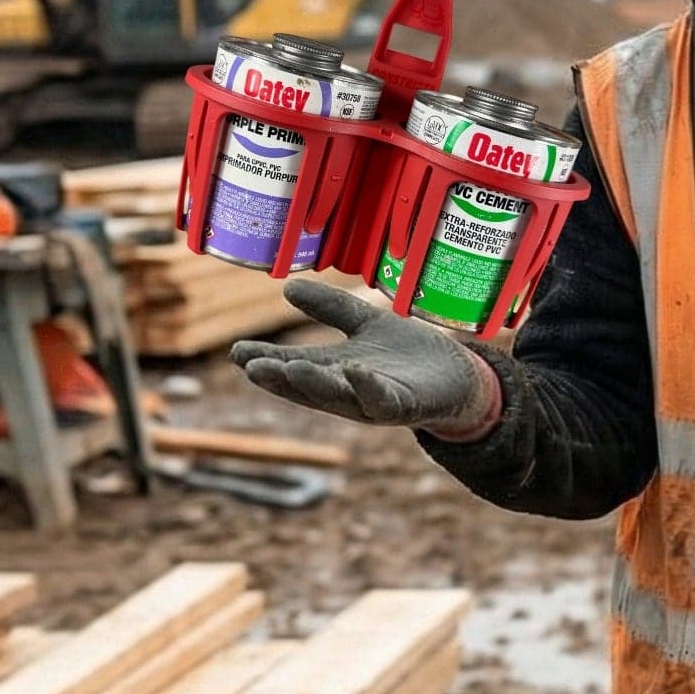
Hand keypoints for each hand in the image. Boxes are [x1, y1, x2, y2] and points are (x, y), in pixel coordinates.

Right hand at [230, 279, 498, 433]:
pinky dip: (367, 387)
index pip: (293, 366)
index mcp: (334, 371)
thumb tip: (288, 287)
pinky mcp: (404, 406)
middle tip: (250, 367)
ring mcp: (374, 401)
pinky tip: (353, 369)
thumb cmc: (408, 354)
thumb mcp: (364, 324)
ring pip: (339, 397)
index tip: (236, 352)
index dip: (266, 362)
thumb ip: (331, 308)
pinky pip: (382, 399)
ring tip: (290, 368)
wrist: (458, 376)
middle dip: (279, 378)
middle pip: (308, 386)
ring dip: (314, 384)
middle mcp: (348, 391)